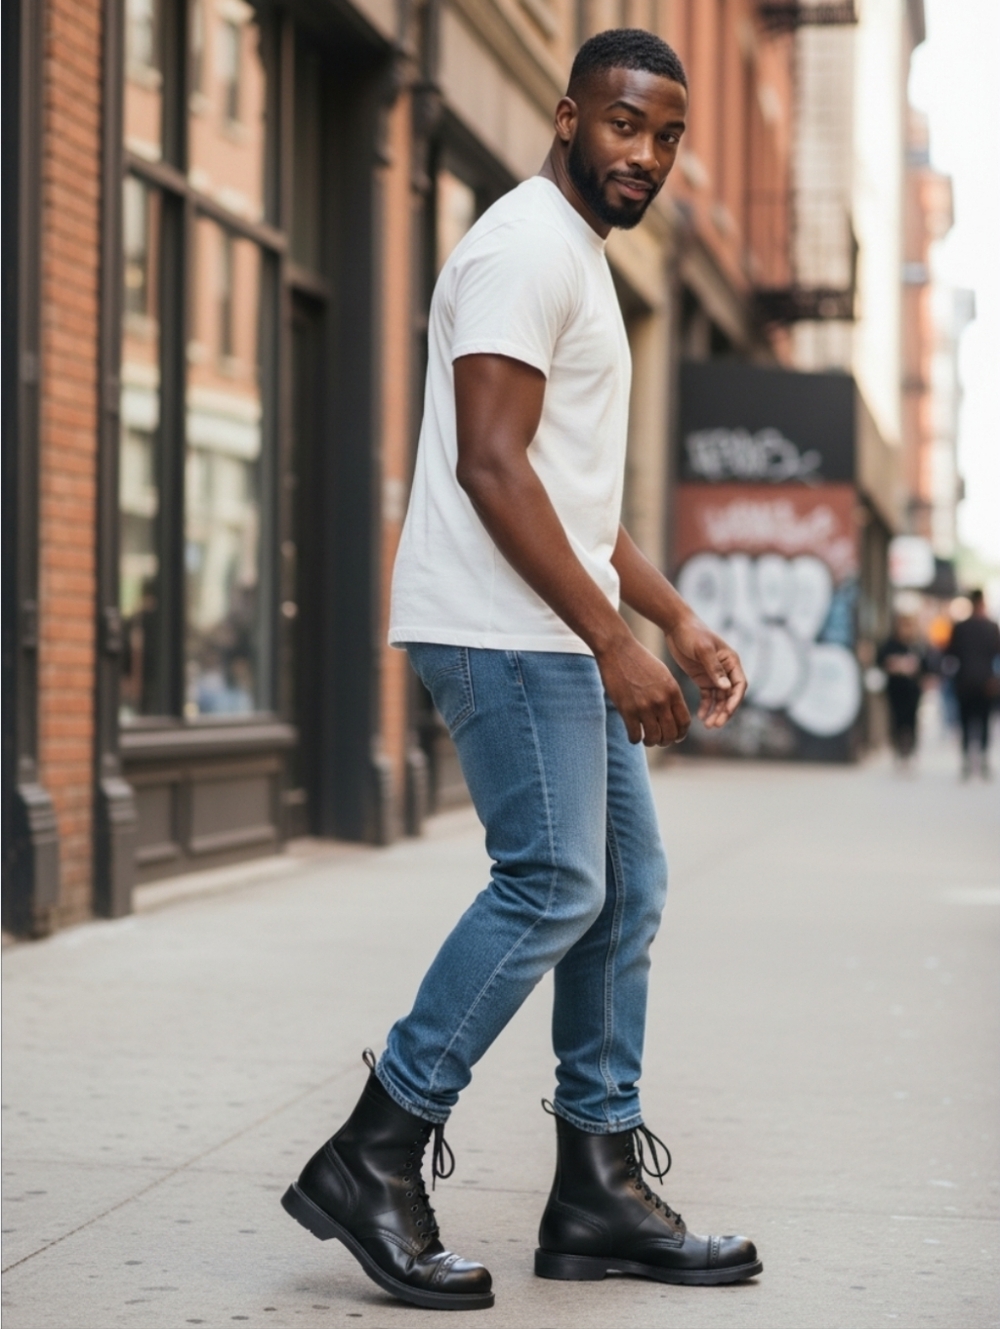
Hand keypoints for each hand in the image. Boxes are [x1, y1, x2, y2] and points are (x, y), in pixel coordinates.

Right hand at [596, 632, 690, 745]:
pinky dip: (635, 739)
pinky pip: (635, 735)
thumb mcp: (663, 675)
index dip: (681, 734)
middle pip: (670, 733)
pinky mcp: (627, 710)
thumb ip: (670, 694)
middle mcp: (661, 701)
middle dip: (666, 741)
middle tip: (660, 740)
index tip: (676, 737)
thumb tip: (673, 713)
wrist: (618, 650)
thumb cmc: (640, 661)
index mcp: (673, 692)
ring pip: (653, 738)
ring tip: (647, 739)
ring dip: (651, 742)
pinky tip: (633, 735)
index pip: (684, 722)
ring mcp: (644, 707)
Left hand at [664, 614, 746, 729]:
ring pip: (719, 699)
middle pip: (730, 695)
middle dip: (725, 711)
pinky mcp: (702, 678)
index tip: (727, 712)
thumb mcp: (703, 650)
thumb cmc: (692, 633)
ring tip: (709, 725)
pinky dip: (706, 707)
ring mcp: (714, 675)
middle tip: (716, 725)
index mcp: (731, 661)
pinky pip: (708, 697)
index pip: (739, 684)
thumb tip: (726, 688)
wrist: (676, 626)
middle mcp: (726, 670)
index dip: (735, 700)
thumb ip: (714, 668)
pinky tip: (701, 717)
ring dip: (716, 712)